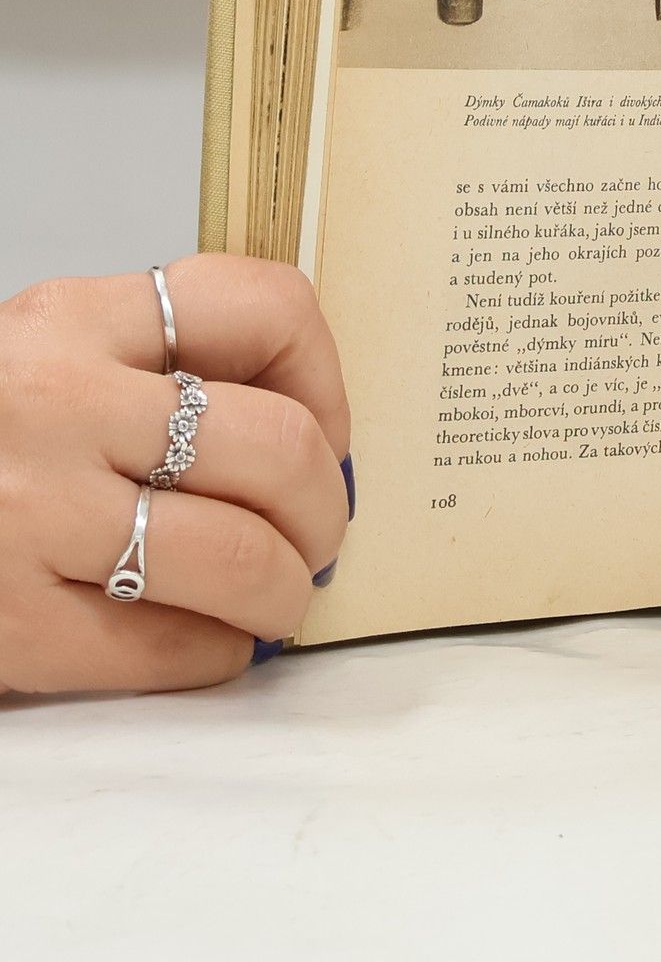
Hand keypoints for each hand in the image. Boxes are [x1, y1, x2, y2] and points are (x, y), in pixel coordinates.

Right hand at [0, 256, 351, 694]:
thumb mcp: (52, 361)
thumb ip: (160, 368)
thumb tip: (315, 429)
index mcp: (74, 319)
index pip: (267, 309)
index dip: (327, 380)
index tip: (327, 430)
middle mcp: (54, 404)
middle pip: (278, 445)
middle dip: (323, 506)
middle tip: (317, 534)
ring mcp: (26, 515)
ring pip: (243, 555)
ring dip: (286, 589)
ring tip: (276, 596)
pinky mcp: (6, 625)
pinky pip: (172, 646)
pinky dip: (217, 652)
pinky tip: (208, 640)